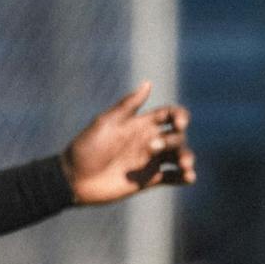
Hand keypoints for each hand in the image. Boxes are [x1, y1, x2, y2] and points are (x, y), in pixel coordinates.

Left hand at [62, 82, 194, 205]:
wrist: (75, 179)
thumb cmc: (87, 147)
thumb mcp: (106, 122)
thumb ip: (129, 105)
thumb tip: (148, 83)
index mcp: (140, 124)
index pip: (169, 115)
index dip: (180, 116)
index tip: (179, 123)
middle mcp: (149, 141)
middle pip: (177, 136)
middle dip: (174, 140)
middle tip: (152, 148)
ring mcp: (151, 161)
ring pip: (179, 156)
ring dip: (187, 158)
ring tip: (185, 166)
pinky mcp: (150, 180)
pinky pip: (174, 178)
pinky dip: (185, 177)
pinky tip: (189, 177)